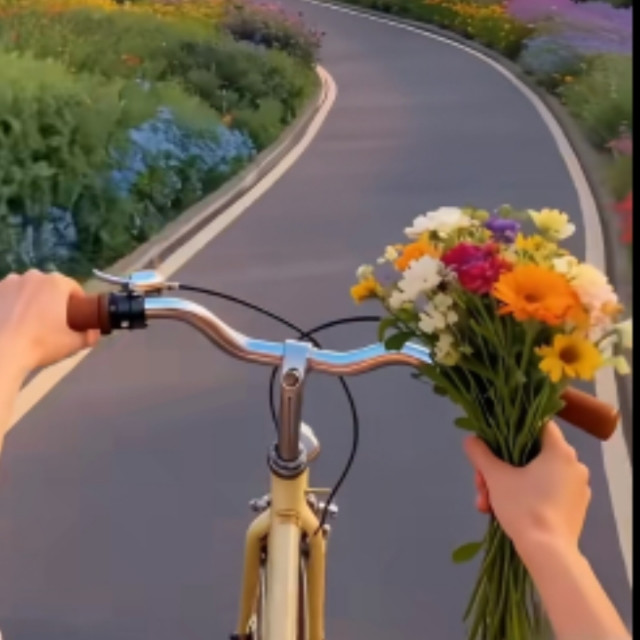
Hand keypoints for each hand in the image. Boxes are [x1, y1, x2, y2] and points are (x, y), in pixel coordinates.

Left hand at [0, 270, 98, 375]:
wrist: (1, 353)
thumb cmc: (41, 344)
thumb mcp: (72, 344)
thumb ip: (89, 337)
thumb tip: (95, 333)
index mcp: (56, 283)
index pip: (73, 287)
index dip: (78, 302)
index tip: (76, 317)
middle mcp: (33, 276)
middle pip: (49, 286)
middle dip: (53, 299)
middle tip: (52, 321)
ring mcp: (10, 281)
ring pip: (27, 288)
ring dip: (31, 299)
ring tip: (29, 321)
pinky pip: (8, 295)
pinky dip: (11, 304)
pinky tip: (11, 321)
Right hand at [463, 421, 590, 555]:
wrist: (548, 554)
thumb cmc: (524, 507)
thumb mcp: (495, 477)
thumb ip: (481, 454)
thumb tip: (470, 439)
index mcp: (560, 451)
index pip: (538, 424)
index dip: (513, 428)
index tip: (494, 441)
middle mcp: (574, 465)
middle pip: (530, 454)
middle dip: (500, 468)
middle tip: (481, 484)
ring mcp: (577, 488)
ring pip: (535, 475)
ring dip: (507, 485)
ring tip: (486, 504)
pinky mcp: (575, 508)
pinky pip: (546, 492)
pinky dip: (525, 496)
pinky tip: (504, 511)